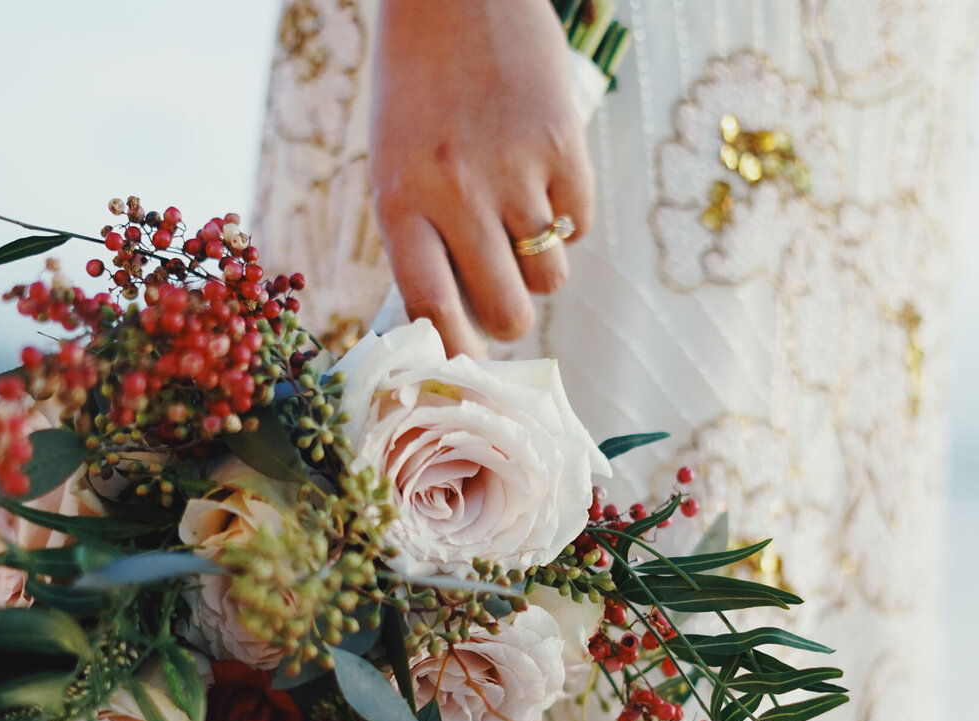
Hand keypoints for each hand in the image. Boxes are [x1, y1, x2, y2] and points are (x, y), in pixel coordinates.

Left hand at [370, 0, 593, 354]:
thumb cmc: (420, 94)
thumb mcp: (397, 168)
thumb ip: (425, 243)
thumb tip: (465, 328)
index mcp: (400, 201)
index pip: (434, 311)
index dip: (458, 354)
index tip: (469, 369)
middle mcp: (456, 191)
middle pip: (509, 312)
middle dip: (512, 317)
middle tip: (506, 292)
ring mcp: (514, 168)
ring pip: (551, 278)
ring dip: (541, 264)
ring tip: (518, 215)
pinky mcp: (564, 144)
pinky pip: (580, 227)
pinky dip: (567, 216)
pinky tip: (541, 174)